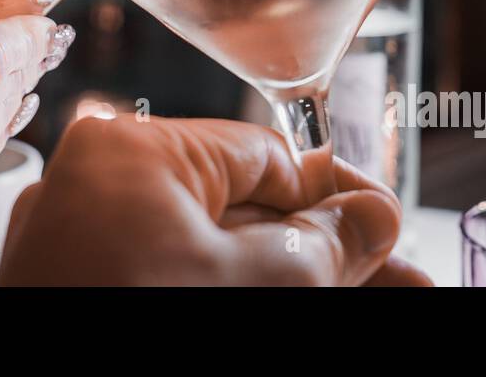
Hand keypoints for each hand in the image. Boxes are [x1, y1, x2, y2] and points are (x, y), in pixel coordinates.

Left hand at [0, 115, 432, 285]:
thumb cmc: (143, 330)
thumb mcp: (256, 283)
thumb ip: (324, 245)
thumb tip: (373, 215)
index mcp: (129, 154)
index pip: (262, 155)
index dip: (337, 193)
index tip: (386, 223)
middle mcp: (98, 193)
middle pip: (245, 212)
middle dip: (325, 250)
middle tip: (400, 279)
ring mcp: (85, 253)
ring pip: (214, 257)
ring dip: (293, 280)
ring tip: (382, 298)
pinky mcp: (87, 291)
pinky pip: (175, 279)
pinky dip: (235, 290)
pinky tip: (306, 299)